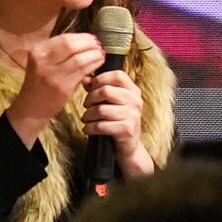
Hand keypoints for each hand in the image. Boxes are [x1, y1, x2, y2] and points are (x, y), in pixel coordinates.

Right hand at [7, 30, 106, 145]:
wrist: (32, 107)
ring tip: (100, 54)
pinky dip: (93, 64)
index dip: (82, 37)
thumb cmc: (41, 82)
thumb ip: (59, 51)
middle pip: (71, 45)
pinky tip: (98, 63)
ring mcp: (52, 74)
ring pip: (79, 58)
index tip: (92, 38)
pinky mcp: (62, 87)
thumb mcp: (43, 62)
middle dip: (89, 43)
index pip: (64, 38)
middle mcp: (43, 60)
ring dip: (94, 54)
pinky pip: (82, 71)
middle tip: (99, 45)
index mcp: (38, 51)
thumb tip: (84, 39)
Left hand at [83, 55, 155, 177]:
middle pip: (106, 91)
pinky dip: (90, 128)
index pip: (117, 75)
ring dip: (88, 115)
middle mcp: (136, 101)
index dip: (100, 79)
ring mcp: (133, 116)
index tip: (91, 88)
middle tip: (87, 106)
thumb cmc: (117, 121)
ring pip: (101, 109)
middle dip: (90, 99)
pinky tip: (88, 129)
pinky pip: (101, 125)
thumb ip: (98, 88)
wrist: (128, 146)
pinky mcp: (127, 130)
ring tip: (87, 119)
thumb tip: (85, 78)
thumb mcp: (110, 102)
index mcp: (133, 90)